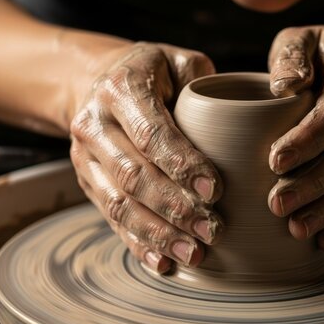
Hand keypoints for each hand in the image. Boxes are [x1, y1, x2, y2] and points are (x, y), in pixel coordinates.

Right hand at [69, 42, 222, 272]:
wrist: (95, 80)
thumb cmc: (152, 72)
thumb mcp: (178, 59)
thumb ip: (204, 84)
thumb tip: (237, 123)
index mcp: (120, 89)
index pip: (152, 133)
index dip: (183, 165)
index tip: (216, 191)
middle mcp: (94, 124)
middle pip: (134, 175)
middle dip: (175, 208)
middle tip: (213, 230)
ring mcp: (86, 158)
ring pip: (119, 204)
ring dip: (158, 234)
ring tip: (194, 254)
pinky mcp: (88, 183)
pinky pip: (111, 219)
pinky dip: (138, 244)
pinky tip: (163, 263)